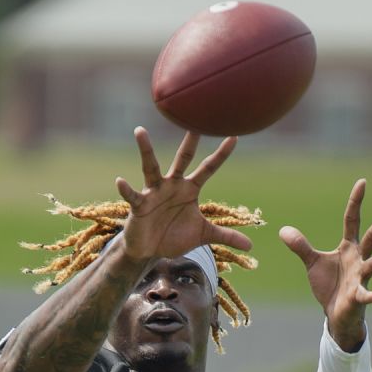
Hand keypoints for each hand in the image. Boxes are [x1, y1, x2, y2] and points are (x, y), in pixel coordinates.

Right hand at [115, 127, 252, 260]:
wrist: (149, 251)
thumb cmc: (174, 237)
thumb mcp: (203, 235)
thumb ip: (226, 235)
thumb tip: (251, 245)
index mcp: (189, 189)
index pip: (208, 168)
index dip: (221, 154)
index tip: (234, 136)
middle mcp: (172, 185)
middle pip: (183, 159)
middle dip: (190, 142)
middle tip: (195, 121)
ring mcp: (154, 193)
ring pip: (150, 167)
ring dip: (146, 150)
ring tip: (140, 131)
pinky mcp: (139, 206)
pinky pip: (132, 195)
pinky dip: (126, 189)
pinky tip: (120, 180)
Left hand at [279, 179, 371, 351]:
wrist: (336, 314)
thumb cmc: (329, 285)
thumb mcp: (313, 263)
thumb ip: (301, 246)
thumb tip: (283, 230)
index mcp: (348, 248)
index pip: (352, 220)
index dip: (355, 202)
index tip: (362, 182)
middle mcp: (358, 259)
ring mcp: (361, 277)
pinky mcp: (357, 296)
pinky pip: (364, 294)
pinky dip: (369, 295)